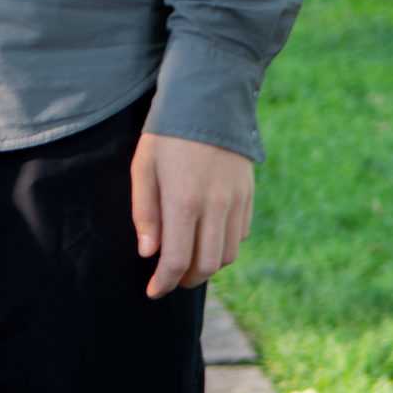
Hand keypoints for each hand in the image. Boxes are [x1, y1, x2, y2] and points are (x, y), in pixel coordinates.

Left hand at [130, 131, 254, 298]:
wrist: (208, 101)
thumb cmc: (166, 133)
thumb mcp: (143, 167)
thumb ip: (144, 212)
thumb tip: (149, 253)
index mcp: (184, 201)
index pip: (177, 259)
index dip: (163, 282)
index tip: (152, 291)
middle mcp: (215, 207)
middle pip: (206, 265)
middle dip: (186, 280)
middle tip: (168, 280)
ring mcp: (236, 202)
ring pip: (227, 255)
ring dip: (206, 266)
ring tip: (186, 262)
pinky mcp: (248, 196)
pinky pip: (240, 236)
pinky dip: (224, 247)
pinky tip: (206, 239)